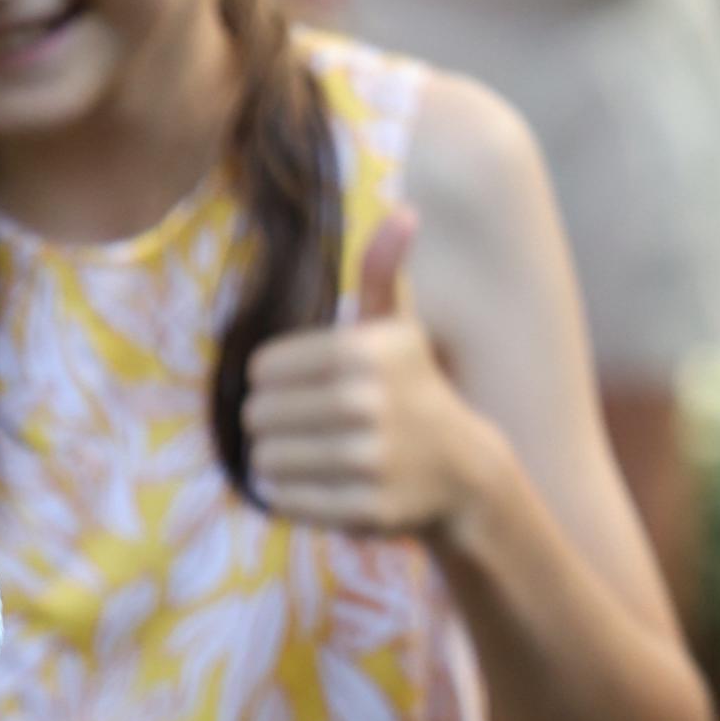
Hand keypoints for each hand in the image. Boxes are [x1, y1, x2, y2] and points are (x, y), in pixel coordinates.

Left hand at [237, 211, 480, 539]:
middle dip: (272, 424)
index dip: (276, 382)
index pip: (262, 370)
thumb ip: (384, 273)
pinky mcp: (362, 509)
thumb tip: (403, 211)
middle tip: (308, 427)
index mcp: (364, 352)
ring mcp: (366, 460)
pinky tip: (323, 484)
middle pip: (257, 416)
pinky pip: (283, 500)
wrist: (462, 472)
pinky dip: (291, 496)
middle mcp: (366, 403)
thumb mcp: (400, 329)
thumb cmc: (413, 391)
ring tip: (313, 455)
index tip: (306, 388)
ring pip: (264, 460)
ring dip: (278, 461)